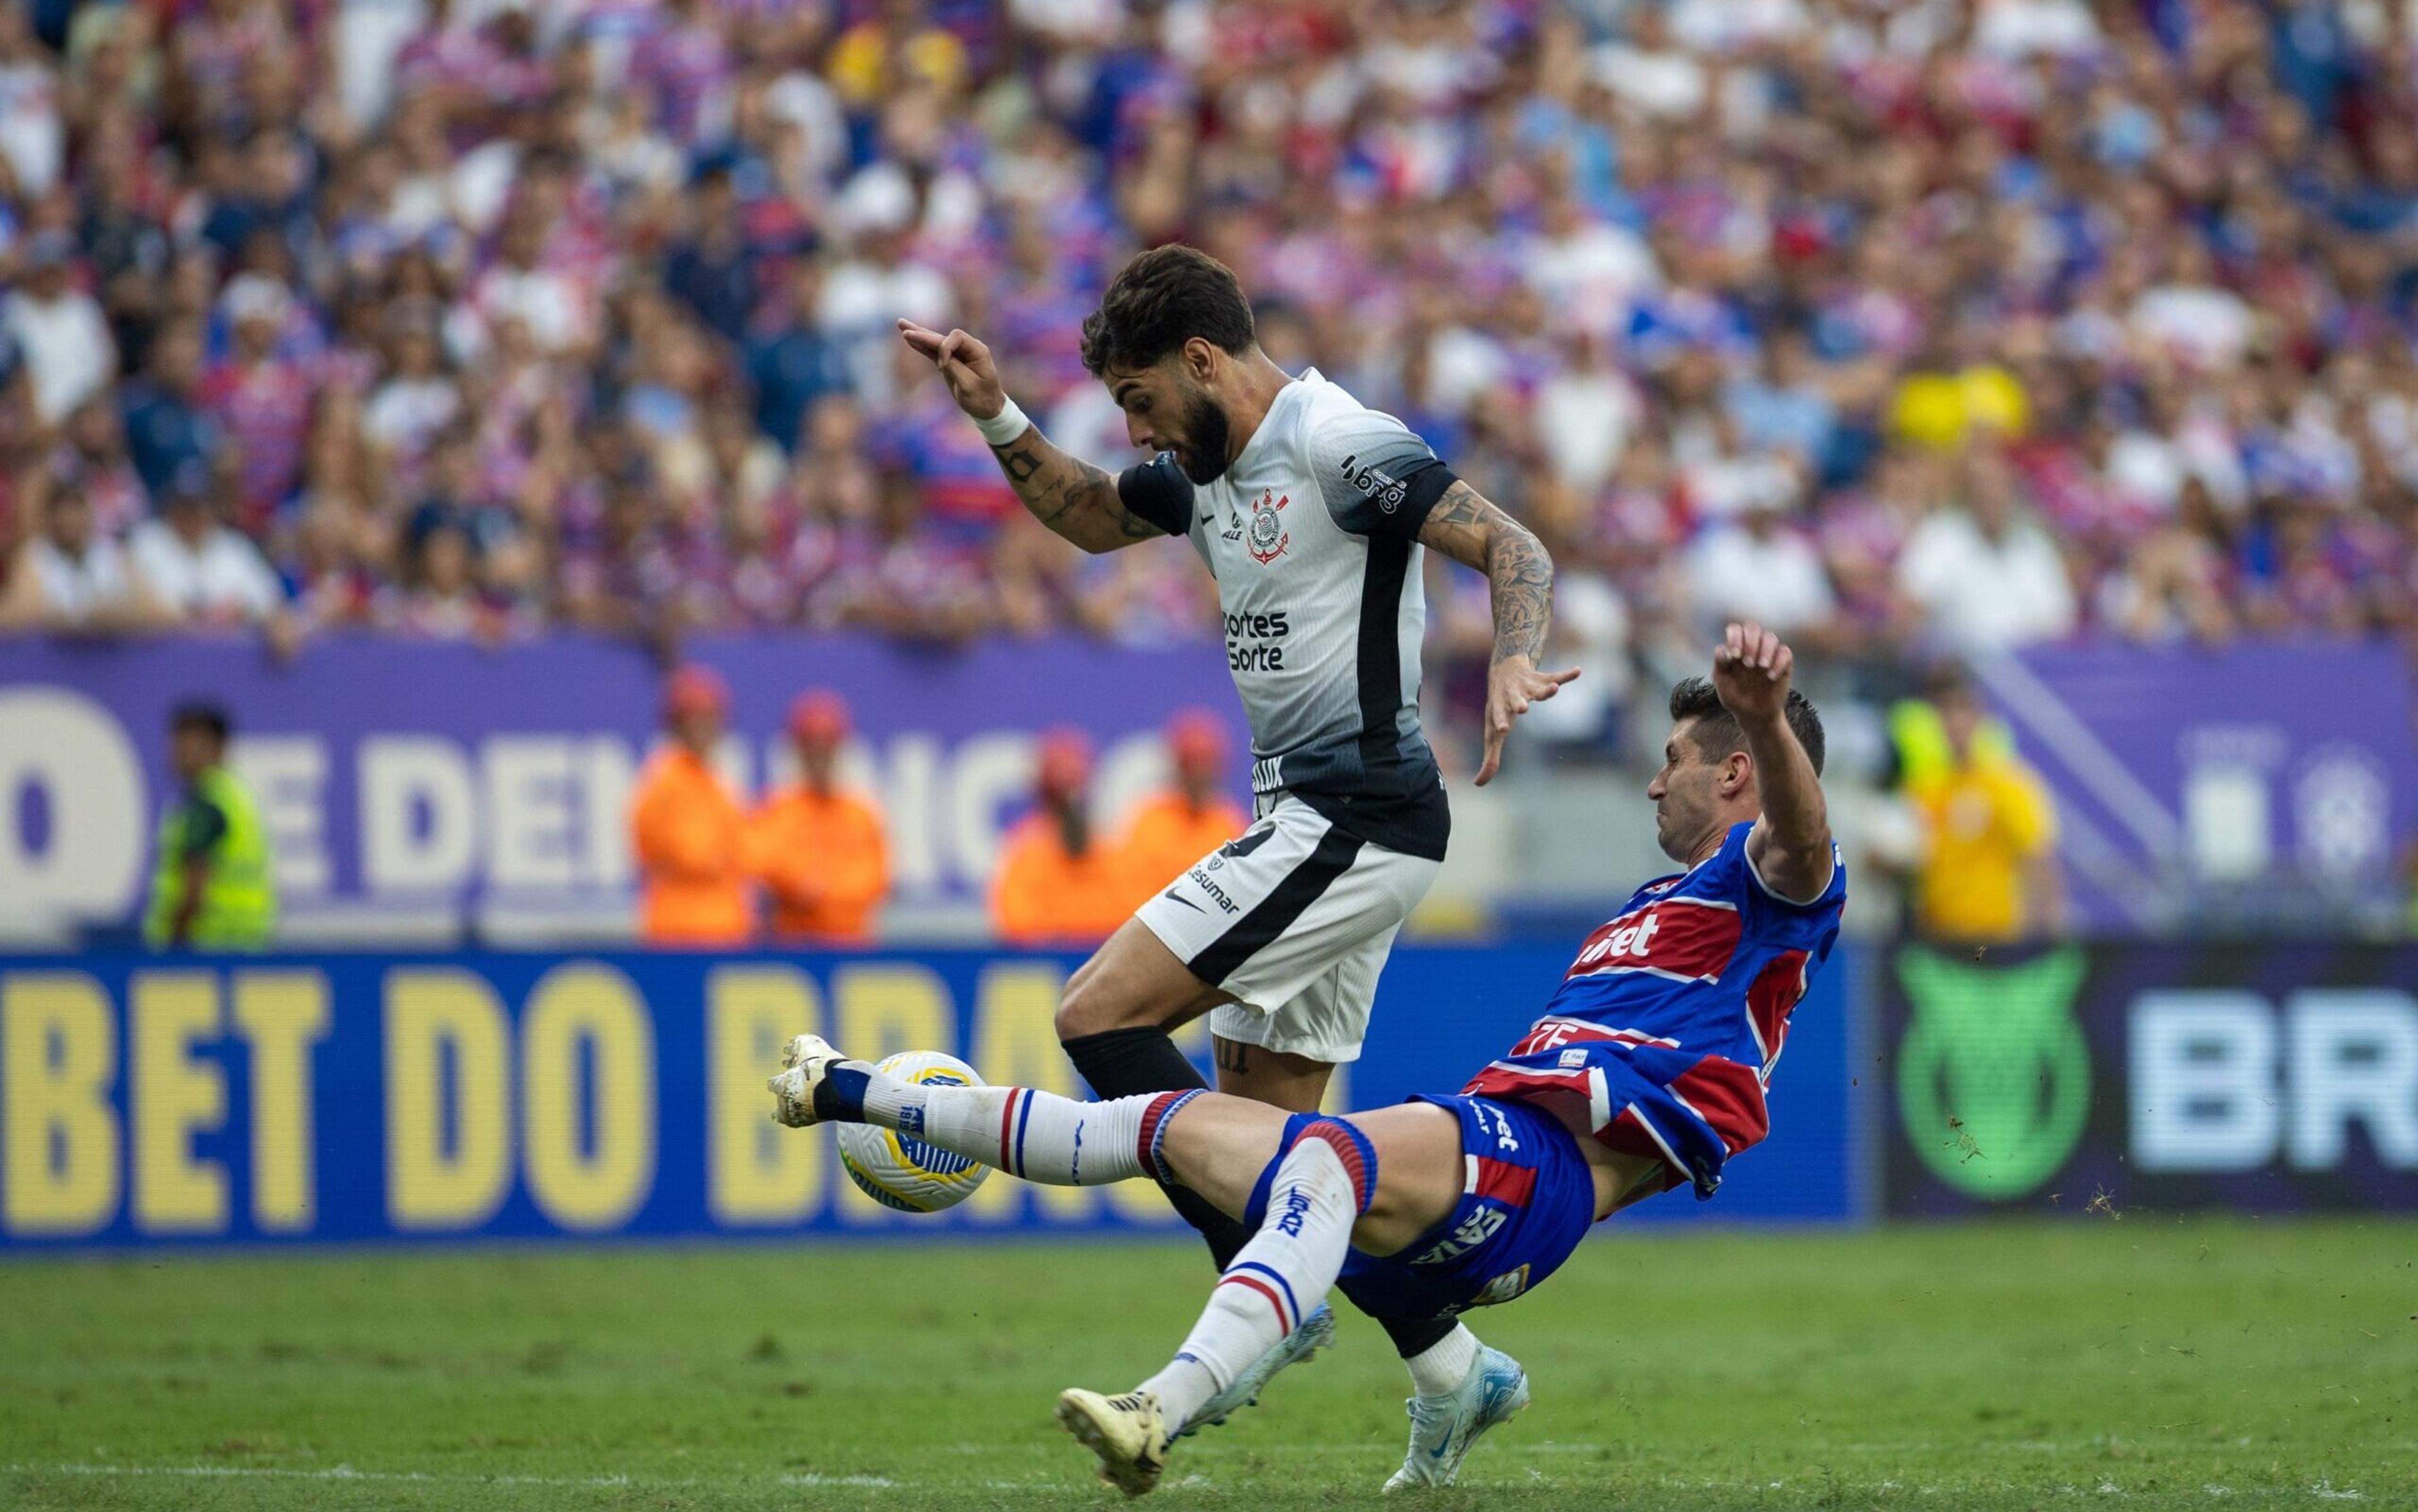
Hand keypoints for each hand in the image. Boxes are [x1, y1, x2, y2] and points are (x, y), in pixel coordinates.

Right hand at [897, 320, 1006, 421]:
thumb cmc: (982, 398)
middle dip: (923, 334)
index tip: (942, 367)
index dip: (945, 348)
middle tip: (904, 328)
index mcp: (978, 350)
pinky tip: (909, 340)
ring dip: (918, 335)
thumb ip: (954, 368)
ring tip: (901, 324)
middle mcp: (968, 348)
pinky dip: (921, 346)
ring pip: (935, 342)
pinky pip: (933, 352)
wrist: (989, 409)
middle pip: (942, 337)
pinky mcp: (949, 362)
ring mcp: (958, 354)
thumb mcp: (969, 385)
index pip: (957, 337)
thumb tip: (940, 358)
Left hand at [1477, 655, 1579, 785]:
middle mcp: (1512, 696)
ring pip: (1538, 689)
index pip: (1499, 716)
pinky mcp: (1541, 679)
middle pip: (1516, 700)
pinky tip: (1577, 671)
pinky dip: (1566, 676)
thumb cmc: (1498, 708)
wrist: (1503, 670)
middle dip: (1519, 703)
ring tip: (1554, 688)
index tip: (1503, 729)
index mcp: (1500, 708)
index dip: (1501, 722)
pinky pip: (1556, 676)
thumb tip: (1478, 784)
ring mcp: (1527, 687)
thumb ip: (1490, 758)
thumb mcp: (1493, 732)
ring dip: (1546, 690)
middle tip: (1524, 709)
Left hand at [1711, 621, 1792, 724]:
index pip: (1735, 630)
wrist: (1753, 715)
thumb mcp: (1722, 683)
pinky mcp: (1783, 663)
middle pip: (1753, 628)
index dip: (1734, 637)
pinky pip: (1785, 652)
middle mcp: (1752, 647)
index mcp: (1735, 648)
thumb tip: (1724, 650)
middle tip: (1747, 663)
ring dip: (1765, 650)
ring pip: (1770, 637)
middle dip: (1750, 642)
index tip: (1734, 656)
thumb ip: (1720, 665)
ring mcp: (1768, 654)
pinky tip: (1770, 677)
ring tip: (1760, 667)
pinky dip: (1778, 662)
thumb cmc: (1734, 697)